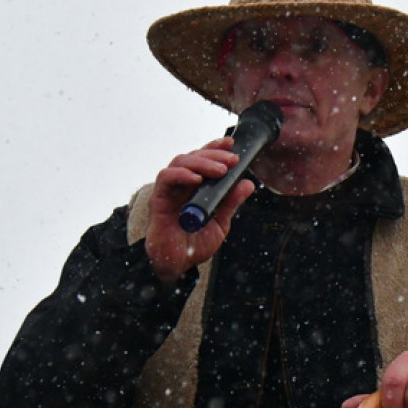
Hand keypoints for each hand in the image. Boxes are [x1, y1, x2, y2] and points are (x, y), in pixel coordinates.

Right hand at [145, 137, 255, 283]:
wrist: (177, 264)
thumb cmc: (195, 244)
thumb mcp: (220, 223)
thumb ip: (231, 203)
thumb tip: (248, 184)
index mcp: (195, 187)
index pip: (203, 160)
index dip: (215, 148)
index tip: (232, 144)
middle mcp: (181, 185)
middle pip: (193, 156)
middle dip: (213, 154)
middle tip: (232, 160)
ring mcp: (169, 190)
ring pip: (180, 162)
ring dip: (201, 162)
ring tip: (220, 170)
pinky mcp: (159, 199)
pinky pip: (165, 178)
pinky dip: (181, 174)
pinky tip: (196, 178)